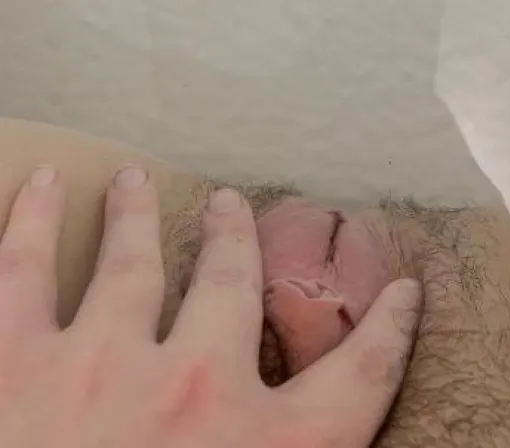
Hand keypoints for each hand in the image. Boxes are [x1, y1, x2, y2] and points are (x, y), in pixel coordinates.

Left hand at [0, 165, 421, 447]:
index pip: (358, 383)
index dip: (389, 334)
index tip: (403, 292)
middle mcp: (192, 392)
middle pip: (231, 290)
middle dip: (234, 242)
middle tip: (230, 205)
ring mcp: (98, 366)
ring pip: (131, 262)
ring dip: (137, 217)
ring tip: (136, 183)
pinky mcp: (12, 360)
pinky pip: (24, 267)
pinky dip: (35, 219)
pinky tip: (45, 183)